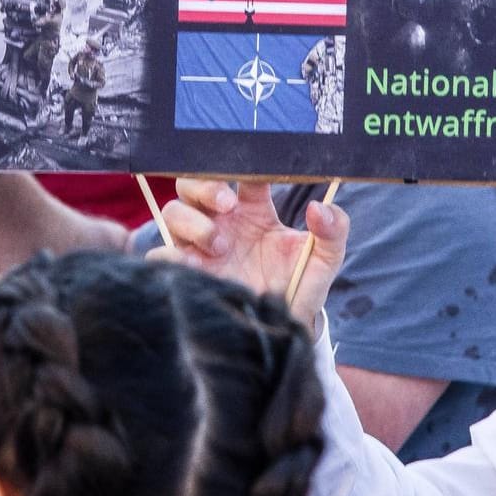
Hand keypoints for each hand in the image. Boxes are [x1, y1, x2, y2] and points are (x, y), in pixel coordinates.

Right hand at [148, 179, 347, 328]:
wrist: (283, 330)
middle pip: (192, 182)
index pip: (238, 171)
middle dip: (205, 186)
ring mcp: (200, 245)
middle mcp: (222, 221)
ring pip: (173, 212)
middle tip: (227, 205)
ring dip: (194, 222)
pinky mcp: (187, 272)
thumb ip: (334, 230)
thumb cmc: (300, 286)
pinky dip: (173, 255)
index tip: (253, 176)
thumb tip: (320, 208)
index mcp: (253, 209)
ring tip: (221, 246)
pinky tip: (197, 267)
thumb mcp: (325, 258)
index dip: (240, 165)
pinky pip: (160, 255)